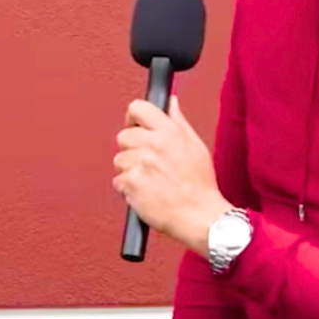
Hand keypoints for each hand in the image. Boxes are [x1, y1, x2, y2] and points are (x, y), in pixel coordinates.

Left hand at [113, 96, 231, 252]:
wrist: (199, 216)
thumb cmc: (200, 185)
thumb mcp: (196, 147)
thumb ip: (178, 122)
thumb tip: (170, 102)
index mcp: (170, 132)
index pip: (138, 108)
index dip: (133, 118)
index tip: (135, 127)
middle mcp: (154, 144)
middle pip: (123, 136)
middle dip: (131, 150)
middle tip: (148, 164)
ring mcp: (141, 163)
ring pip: (119, 160)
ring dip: (129, 171)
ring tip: (151, 181)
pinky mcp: (131, 182)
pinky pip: (118, 181)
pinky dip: (127, 189)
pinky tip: (146, 193)